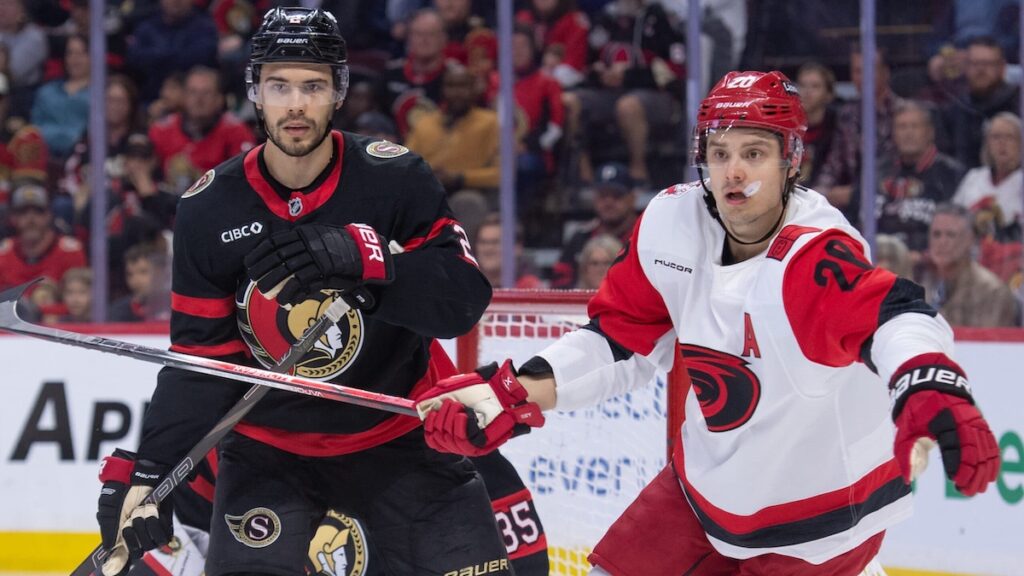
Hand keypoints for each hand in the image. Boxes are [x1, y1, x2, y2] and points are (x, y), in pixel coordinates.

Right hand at [96, 449, 171, 575]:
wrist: (140, 475)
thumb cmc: (122, 490)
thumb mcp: (108, 510)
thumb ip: (108, 531)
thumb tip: (109, 550)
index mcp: (121, 536)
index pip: (121, 559)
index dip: (119, 565)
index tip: (113, 571)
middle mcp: (137, 536)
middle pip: (137, 553)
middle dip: (132, 535)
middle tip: (130, 518)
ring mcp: (151, 531)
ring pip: (150, 544)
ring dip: (144, 525)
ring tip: (142, 510)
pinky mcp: (166, 524)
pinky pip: (164, 536)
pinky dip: (155, 522)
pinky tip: (151, 509)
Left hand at [244, 223, 393, 304]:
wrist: (366, 254)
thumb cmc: (342, 249)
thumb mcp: (320, 239)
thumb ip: (303, 245)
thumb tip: (282, 258)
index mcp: (305, 233)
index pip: (275, 242)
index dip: (259, 254)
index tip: (250, 264)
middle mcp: (308, 243)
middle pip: (278, 257)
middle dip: (263, 271)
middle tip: (255, 282)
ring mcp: (317, 257)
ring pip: (287, 271)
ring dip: (273, 284)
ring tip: (266, 294)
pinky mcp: (325, 271)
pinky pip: (302, 283)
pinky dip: (290, 293)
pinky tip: (284, 301)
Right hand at [415, 360, 544, 455]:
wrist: (502, 393)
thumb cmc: (479, 390)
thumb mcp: (453, 389)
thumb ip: (434, 396)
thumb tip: (417, 405)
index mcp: (451, 429)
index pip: (432, 439)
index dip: (429, 427)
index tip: (432, 414)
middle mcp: (459, 439)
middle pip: (438, 438)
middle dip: (441, 418)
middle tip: (452, 404)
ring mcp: (470, 443)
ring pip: (449, 440)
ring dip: (451, 419)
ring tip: (461, 407)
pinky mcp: (481, 445)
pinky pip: (463, 441)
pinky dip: (461, 425)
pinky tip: (466, 415)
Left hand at [890, 355, 999, 495]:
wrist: (927, 382)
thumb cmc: (914, 409)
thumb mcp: (904, 429)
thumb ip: (906, 453)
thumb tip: (908, 479)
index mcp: (942, 420)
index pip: (955, 447)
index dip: (958, 466)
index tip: (956, 482)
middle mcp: (963, 419)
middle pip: (974, 450)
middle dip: (973, 473)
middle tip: (967, 492)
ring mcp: (974, 419)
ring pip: (986, 448)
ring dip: (984, 469)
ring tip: (978, 488)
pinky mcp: (979, 421)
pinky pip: (990, 442)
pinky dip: (992, 459)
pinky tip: (991, 474)